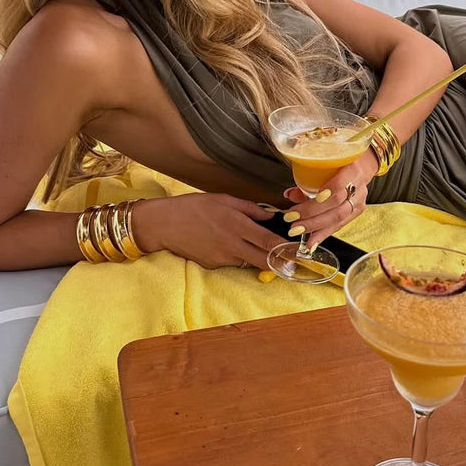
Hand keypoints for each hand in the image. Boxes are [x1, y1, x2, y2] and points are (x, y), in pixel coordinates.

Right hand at [134, 194, 283, 269]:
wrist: (164, 224)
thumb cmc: (194, 206)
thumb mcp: (225, 199)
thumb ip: (251, 208)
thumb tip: (271, 215)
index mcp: (237, 224)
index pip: (269, 242)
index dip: (287, 249)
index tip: (300, 251)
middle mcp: (232, 244)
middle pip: (264, 260)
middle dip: (280, 262)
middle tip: (291, 259)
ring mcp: (222, 257)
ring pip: (249, 262)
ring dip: (257, 257)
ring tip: (255, 245)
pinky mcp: (212, 265)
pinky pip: (233, 262)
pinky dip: (237, 256)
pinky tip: (228, 244)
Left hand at [281, 150, 377, 249]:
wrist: (361, 166)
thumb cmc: (339, 163)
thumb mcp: (326, 163)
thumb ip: (308, 178)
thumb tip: (289, 195)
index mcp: (352, 168)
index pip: (341, 182)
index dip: (329, 190)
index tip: (314, 197)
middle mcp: (358, 186)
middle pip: (336, 204)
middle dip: (312, 214)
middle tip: (292, 218)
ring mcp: (359, 200)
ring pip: (338, 217)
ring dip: (315, 226)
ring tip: (297, 230)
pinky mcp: (356, 212)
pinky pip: (339, 225)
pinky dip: (323, 234)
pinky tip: (311, 242)